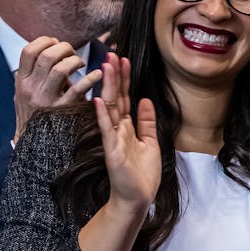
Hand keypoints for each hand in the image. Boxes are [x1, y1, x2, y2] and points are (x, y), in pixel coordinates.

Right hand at [14, 36, 102, 141]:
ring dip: (74, 61)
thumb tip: (49, 50)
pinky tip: (97, 74)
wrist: (35, 144)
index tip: (55, 42)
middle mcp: (31, 88)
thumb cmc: (35, 115)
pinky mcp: (63, 110)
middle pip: (46, 56)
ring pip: (59, 69)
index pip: (28, 51)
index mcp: (21, 81)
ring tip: (81, 64)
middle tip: (72, 52)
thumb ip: (34, 74)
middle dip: (63, 48)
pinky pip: (77, 89)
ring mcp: (46, 99)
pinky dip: (90, 79)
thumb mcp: (25, 92)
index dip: (44, 41)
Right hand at [94, 55, 160, 209]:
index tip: (124, 59)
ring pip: (109, 108)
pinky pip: (106, 130)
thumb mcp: (150, 143)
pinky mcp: (111, 150)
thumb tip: (145, 100)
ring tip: (106, 67)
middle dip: (115, 76)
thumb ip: (147, 122)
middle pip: (115, 97)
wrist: (136, 197)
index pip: (125, 97)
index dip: (125, 79)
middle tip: (113, 53)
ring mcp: (113, 138)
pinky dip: (102, 115)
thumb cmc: (142, 173)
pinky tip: (98, 101)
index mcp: (128, 127)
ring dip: (108, 87)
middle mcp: (118, 129)